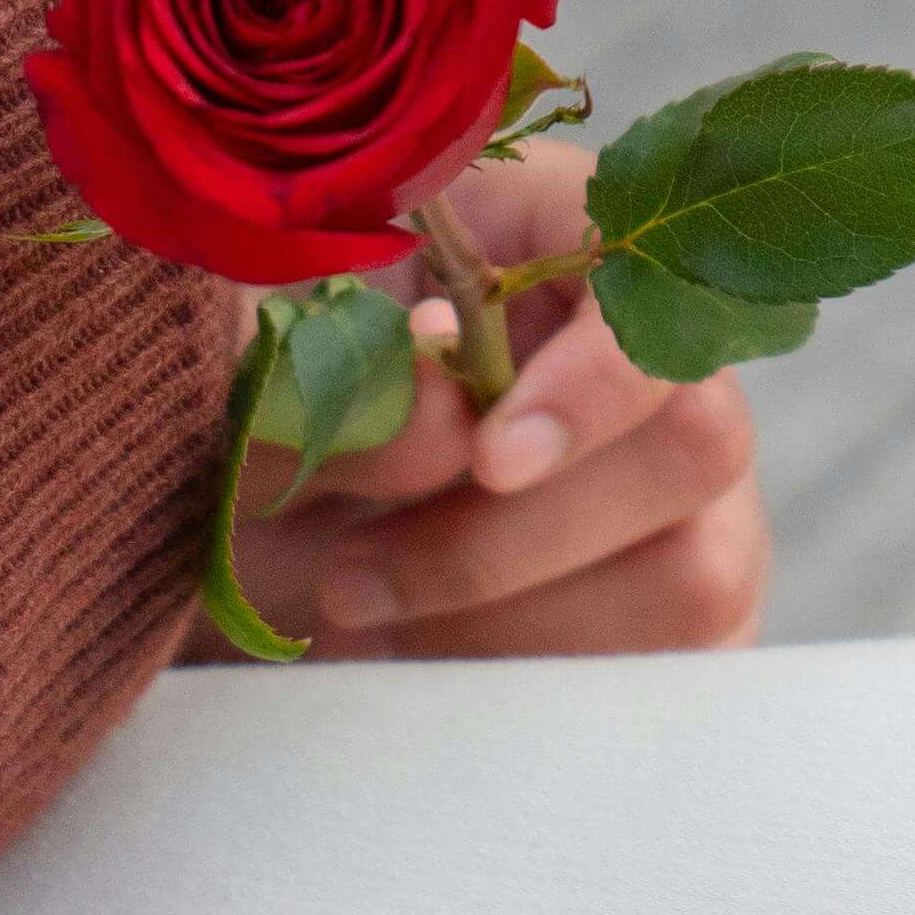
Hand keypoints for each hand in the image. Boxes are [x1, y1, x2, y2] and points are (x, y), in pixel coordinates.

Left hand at [235, 143, 772, 658]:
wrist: (217, 537)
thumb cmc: (249, 417)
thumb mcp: (244, 385)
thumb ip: (330, 380)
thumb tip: (450, 417)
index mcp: (552, 239)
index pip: (658, 280)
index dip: (595, 378)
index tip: (490, 459)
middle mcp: (649, 357)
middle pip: (697, 437)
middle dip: (510, 533)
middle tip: (347, 573)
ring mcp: (683, 487)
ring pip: (694, 569)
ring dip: (503, 617)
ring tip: (356, 601)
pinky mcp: (675, 603)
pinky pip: (667, 662)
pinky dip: (526, 675)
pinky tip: (417, 651)